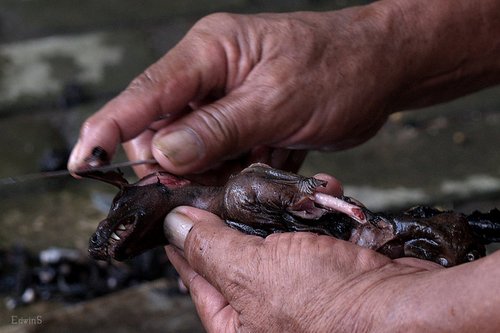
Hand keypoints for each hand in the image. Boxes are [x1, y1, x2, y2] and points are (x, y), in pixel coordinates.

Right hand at [68, 6, 403, 177]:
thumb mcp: (278, 101)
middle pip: (163, 125)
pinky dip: (229, 171)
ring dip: (205, 171)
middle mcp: (211, 74)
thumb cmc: (337, 68)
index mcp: (211, 52)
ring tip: (236, 177)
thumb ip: (218, 128)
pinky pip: (221, 153)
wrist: (380, 70)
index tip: (83, 160)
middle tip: (185, 189)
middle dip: (169, 162)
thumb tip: (163, 153)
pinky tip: (250, 173)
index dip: (111, 126)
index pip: (147, 92)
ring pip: (192, 146)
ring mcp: (228, 99)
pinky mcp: (245, 120)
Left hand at [163, 206, 444, 331]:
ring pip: (273, 236)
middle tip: (223, 187)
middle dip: (233, 216)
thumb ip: (211, 248)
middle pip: (235, 251)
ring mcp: (298, 286)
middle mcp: (266, 308)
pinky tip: (319, 194)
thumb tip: (175, 225)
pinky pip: (308, 231)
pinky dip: (311, 210)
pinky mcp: (327, 265)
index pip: (197, 275)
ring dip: (276, 208)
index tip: (176, 214)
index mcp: (238, 322)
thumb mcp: (254, 273)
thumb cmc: (331, 308)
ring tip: (270, 185)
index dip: (184, 241)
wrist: (407, 305)